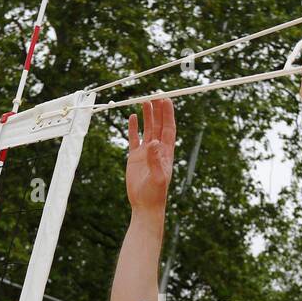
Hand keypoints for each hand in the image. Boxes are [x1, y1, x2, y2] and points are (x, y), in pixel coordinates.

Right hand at [126, 98, 176, 214]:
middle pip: (158, 125)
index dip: (168, 114)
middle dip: (158, 111)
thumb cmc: (155, 194)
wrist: (145, 205)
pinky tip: (133, 117)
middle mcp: (157, 150)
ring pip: (147, 129)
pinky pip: (134, 139)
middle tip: (156, 95)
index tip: (167, 100)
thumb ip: (155, 160)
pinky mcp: (135, 157)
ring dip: (147, 116)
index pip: (168, 129)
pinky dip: (134, 128)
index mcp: (166, 153)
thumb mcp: (157, 177)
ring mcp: (146, 152)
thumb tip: (154, 143)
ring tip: (145, 101)